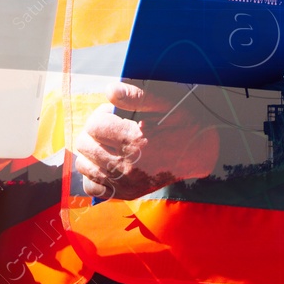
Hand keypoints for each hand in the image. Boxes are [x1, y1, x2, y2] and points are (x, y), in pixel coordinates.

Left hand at [73, 80, 219, 199]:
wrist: (200, 152)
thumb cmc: (182, 122)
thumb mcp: (165, 102)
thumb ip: (136, 96)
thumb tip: (110, 90)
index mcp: (134, 141)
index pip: (94, 125)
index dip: (102, 114)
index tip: (114, 113)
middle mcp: (126, 166)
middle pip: (85, 144)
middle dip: (94, 131)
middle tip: (112, 126)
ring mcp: (125, 183)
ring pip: (84, 164)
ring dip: (92, 150)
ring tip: (110, 143)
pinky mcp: (126, 193)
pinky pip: (92, 186)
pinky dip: (94, 173)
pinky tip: (107, 161)